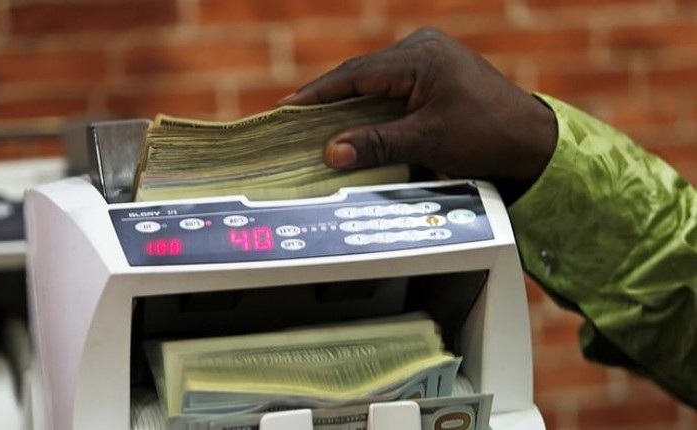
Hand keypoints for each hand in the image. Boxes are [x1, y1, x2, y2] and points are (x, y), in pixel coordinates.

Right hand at [279, 27, 556, 186]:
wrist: (530, 141)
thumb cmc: (486, 136)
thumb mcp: (427, 141)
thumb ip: (377, 144)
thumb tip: (332, 152)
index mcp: (421, 57)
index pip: (357, 74)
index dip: (320, 93)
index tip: (289, 107)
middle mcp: (423, 49)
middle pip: (362, 73)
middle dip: (329, 97)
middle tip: (294, 117)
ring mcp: (430, 58)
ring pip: (375, 79)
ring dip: (349, 101)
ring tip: (315, 120)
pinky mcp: (435, 73)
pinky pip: (391, 86)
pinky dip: (370, 103)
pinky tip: (354, 119)